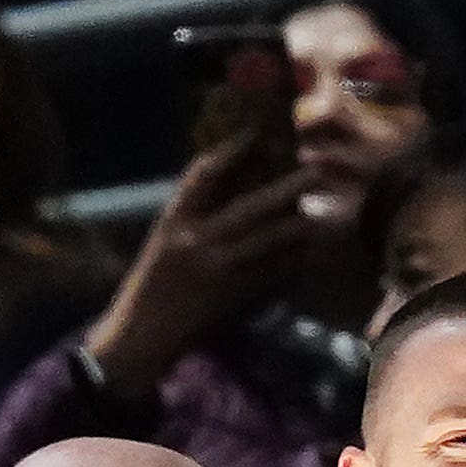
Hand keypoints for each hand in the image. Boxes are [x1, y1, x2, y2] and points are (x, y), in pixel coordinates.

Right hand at [84, 144, 320, 399]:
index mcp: (174, 221)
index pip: (201, 176)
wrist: (145, 334)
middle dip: (283, 189)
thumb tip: (231, 182)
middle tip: (314, 171)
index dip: (229, 152)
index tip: (256, 133)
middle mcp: (197, 241)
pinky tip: (309, 252)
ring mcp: (217, 270)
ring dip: (297, 226)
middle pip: (247, 208)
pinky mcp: (233, 296)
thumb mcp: (164, 239)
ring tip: (320, 212)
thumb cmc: (154, 283)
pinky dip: (291, 262)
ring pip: (266, 242)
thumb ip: (193, 213)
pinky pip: (270, 274)